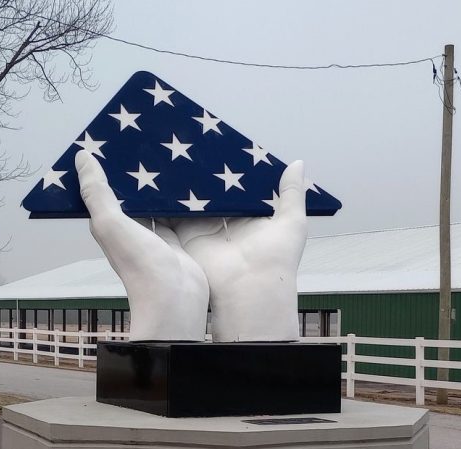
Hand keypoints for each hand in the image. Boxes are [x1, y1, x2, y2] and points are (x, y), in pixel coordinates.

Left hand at [75, 151, 208, 340]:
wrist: (175, 298)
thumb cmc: (139, 263)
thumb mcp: (111, 223)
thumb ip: (97, 192)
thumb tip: (81, 158)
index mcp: (108, 223)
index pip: (103, 189)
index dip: (104, 165)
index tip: (113, 136)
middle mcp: (130, 227)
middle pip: (132, 192)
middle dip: (136, 168)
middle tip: (147, 135)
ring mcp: (154, 233)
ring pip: (156, 199)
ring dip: (160, 180)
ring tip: (170, 148)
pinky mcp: (177, 238)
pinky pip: (177, 211)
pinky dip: (181, 196)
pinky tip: (190, 177)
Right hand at [167, 161, 306, 341]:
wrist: (250, 288)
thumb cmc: (276, 258)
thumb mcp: (292, 220)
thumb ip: (291, 192)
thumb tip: (297, 162)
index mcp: (251, 219)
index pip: (239, 190)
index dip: (232, 171)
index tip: (223, 147)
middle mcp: (227, 225)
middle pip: (214, 195)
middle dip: (206, 177)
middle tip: (196, 148)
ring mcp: (206, 231)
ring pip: (193, 203)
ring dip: (186, 186)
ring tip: (177, 158)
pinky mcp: (188, 238)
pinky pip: (176, 217)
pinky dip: (169, 203)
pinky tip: (162, 181)